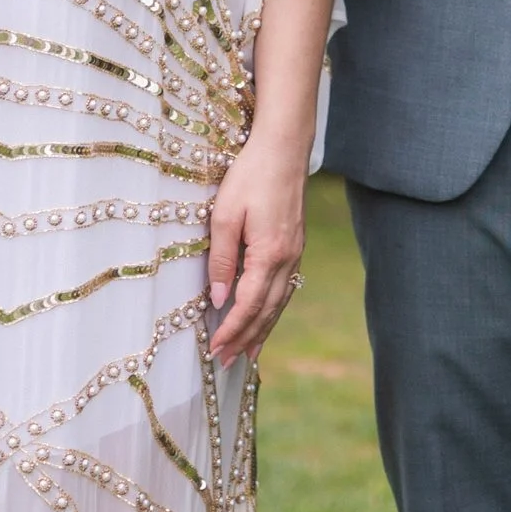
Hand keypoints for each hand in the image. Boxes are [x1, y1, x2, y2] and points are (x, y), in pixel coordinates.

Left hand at [206, 135, 309, 363]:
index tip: (215, 351)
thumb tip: (219, 299)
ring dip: (262, 330)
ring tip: (249, 353)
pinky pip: (285, 289)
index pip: (248, 305)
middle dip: (247, 339)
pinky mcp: (295, 246)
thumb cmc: (250, 176)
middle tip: (228, 363)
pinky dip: (273, 310)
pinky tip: (265, 317)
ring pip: (279, 303)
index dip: (231, 331)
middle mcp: (287, 259)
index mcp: (270, 254)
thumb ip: (222, 260)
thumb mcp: (224, 215)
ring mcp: (295, 253)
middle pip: (266, 311)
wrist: (283, 148)